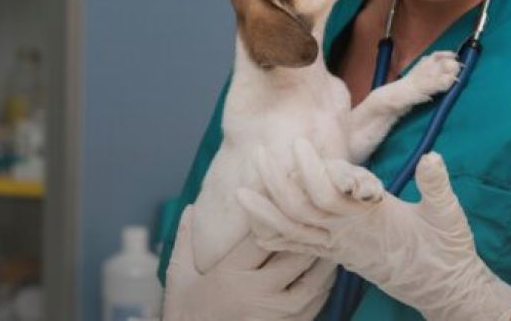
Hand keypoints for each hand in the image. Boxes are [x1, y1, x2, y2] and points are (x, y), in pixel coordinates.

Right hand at [163, 204, 335, 319]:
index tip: (291, 201)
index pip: (263, 238)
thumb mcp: (179, 276)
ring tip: (331, 247)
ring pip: (312, 285)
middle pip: (296, 258)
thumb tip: (191, 207)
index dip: (279, 217)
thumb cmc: (184, 312)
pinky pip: (312, 309)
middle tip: (323, 220)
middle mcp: (255, 293)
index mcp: (230, 274)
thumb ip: (184, 240)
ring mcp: (273, 315)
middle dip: (312, 239)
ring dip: (324, 265)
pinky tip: (324, 279)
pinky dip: (322, 292)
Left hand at [236, 139, 510, 320]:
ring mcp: (340, 249)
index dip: (312, 169)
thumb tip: (433, 157)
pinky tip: (255, 229)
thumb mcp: (449, 215)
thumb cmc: (446, 248)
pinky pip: (299, 250)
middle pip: (301, 210)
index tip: (299, 142)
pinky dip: (275, 239)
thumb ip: (437, 187)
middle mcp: (348, 235)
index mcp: (370, 219)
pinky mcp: (338, 256)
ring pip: (292, 232)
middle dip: (277, 183)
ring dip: (265, 211)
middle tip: (260, 153)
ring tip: (240, 191)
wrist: (442, 286)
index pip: (330, 194)